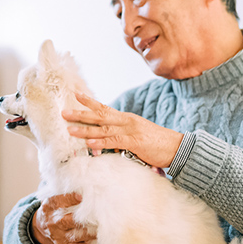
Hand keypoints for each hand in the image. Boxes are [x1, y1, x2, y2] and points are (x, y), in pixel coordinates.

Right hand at [31, 193, 95, 243]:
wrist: (42, 226)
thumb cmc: (54, 209)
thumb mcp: (54, 199)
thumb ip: (65, 195)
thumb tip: (84, 187)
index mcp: (49, 206)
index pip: (58, 201)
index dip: (70, 199)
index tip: (81, 197)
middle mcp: (52, 221)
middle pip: (66, 221)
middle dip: (81, 219)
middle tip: (96, 216)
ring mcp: (57, 235)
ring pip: (74, 235)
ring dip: (88, 233)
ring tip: (99, 230)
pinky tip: (95, 242)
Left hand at [61, 92, 182, 168]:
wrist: (178, 147)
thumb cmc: (156, 143)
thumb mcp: (137, 135)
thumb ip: (121, 135)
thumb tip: (105, 140)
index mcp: (126, 118)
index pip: (105, 108)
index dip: (90, 102)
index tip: (76, 95)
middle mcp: (126, 121)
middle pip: (100, 115)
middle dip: (80, 114)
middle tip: (64, 112)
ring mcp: (131, 131)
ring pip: (103, 129)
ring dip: (85, 129)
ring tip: (70, 129)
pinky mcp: (135, 142)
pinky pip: (114, 142)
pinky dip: (100, 142)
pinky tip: (89, 143)